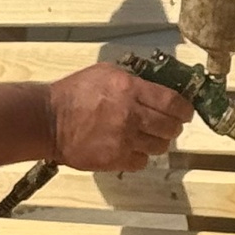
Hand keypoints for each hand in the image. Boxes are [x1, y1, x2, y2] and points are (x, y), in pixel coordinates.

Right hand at [44, 64, 192, 171]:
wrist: (47, 120)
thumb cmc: (74, 93)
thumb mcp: (106, 73)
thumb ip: (134, 79)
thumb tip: (158, 85)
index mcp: (130, 90)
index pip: (172, 102)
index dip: (184, 109)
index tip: (186, 111)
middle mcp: (131, 116)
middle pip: (170, 126)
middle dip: (174, 126)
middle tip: (170, 124)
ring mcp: (124, 140)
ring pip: (160, 146)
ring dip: (159, 142)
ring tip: (150, 137)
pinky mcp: (114, 159)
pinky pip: (142, 162)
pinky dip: (141, 156)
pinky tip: (133, 149)